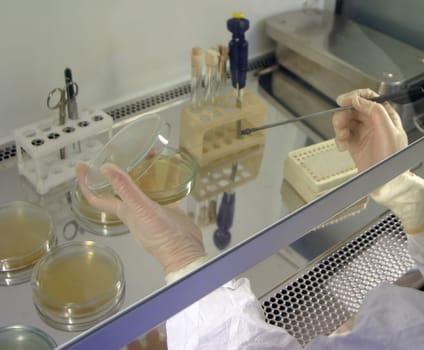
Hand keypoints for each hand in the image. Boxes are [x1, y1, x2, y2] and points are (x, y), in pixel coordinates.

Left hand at [76, 162, 205, 274]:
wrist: (185, 249)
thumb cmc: (160, 235)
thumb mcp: (140, 209)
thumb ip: (125, 189)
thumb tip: (106, 168)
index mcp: (123, 210)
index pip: (96, 197)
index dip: (86, 183)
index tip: (83, 166)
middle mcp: (134, 208)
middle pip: (118, 186)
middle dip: (117, 169)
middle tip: (120, 150)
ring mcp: (151, 207)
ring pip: (139, 185)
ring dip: (140, 169)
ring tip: (145, 152)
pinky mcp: (167, 206)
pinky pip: (160, 188)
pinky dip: (160, 176)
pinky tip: (166, 168)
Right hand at [332, 88, 407, 171]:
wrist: (383, 180)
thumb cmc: (391, 159)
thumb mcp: (388, 131)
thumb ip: (375, 112)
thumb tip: (359, 100)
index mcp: (385, 115)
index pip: (369, 97)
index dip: (355, 96)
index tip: (343, 100)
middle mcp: (373, 122)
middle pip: (353, 109)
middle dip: (344, 116)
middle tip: (340, 124)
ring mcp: (362, 132)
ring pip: (345, 121)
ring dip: (340, 128)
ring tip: (342, 138)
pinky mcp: (353, 143)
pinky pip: (341, 135)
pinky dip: (339, 140)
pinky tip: (343, 146)